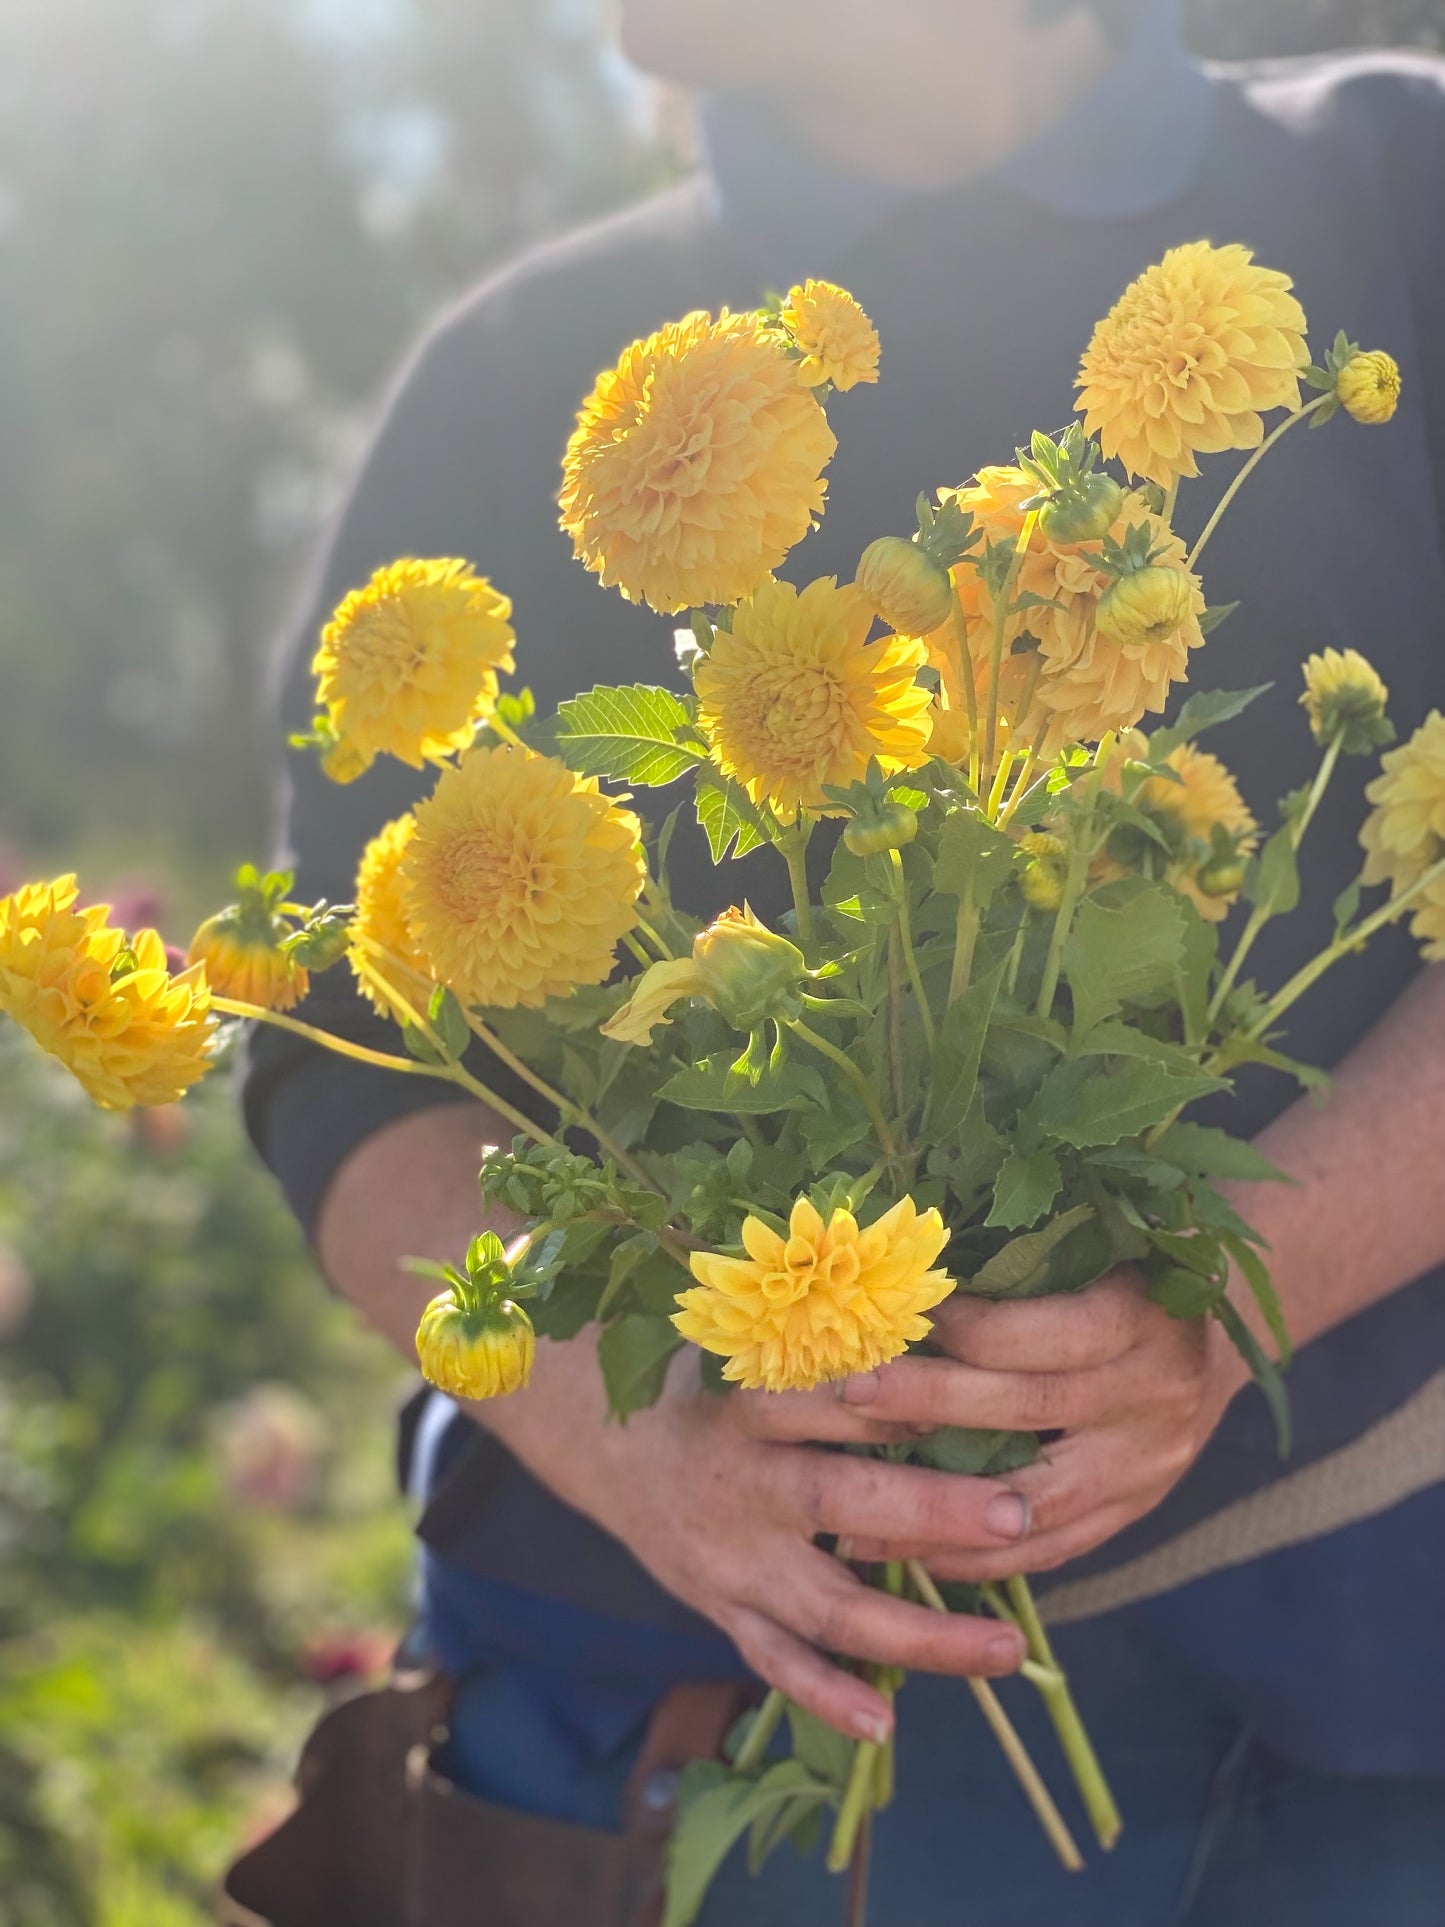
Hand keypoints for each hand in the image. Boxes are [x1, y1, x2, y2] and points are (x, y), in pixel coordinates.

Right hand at [535, 1346, 1032, 1742]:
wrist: (610, 1447)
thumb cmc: (709, 1380)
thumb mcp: (747, 1341)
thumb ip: (824, 1341)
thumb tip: (939, 1310)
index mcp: (747, 1403)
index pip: (827, 1398)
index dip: (898, 1399)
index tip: (980, 1399)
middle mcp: (740, 1483)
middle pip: (839, 1498)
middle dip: (930, 1510)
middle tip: (1015, 1514)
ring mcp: (731, 1559)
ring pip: (827, 1605)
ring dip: (918, 1634)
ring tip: (1007, 1650)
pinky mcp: (722, 1609)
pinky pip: (776, 1663)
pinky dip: (827, 1695)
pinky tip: (886, 1723)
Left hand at [734, 1267, 1246, 1583]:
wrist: (1235, 1324)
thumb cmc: (1138, 1264)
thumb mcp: (1109, 1238)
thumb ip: (1032, 1251)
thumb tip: (915, 1250)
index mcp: (1140, 1319)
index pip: (1044, 1333)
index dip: (966, 1328)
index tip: (893, 1316)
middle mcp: (1152, 1395)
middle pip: (1028, 1408)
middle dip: (930, 1402)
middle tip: (850, 1391)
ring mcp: (1148, 1464)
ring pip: (1036, 1501)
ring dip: (942, 1508)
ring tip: (858, 1511)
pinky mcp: (1137, 1509)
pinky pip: (1056, 1549)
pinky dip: (983, 1559)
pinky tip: (915, 1554)